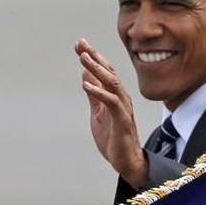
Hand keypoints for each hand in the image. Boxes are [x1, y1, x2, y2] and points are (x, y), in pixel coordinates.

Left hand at [77, 38, 147, 188]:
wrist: (125, 161)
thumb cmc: (113, 138)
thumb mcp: (98, 112)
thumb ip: (94, 94)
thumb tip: (86, 74)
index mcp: (115, 95)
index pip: (105, 71)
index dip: (93, 56)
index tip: (80, 44)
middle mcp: (121, 98)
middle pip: (108, 72)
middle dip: (94, 56)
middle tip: (81, 44)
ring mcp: (123, 108)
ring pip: (111, 83)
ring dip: (97, 69)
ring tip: (83, 58)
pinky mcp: (122, 120)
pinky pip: (112, 102)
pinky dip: (99, 92)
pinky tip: (86, 84)